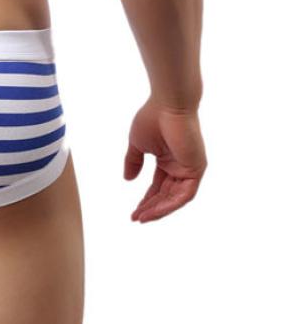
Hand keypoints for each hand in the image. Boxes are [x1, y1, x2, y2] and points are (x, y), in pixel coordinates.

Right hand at [124, 97, 206, 222]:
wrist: (168, 105)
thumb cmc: (153, 118)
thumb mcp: (137, 145)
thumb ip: (133, 162)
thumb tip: (128, 180)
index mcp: (169, 160)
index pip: (158, 186)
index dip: (146, 199)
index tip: (133, 211)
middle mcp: (181, 166)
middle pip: (166, 194)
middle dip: (151, 207)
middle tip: (136, 218)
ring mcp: (190, 169)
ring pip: (175, 198)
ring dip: (159, 209)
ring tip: (143, 218)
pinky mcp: (196, 170)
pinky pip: (184, 194)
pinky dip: (170, 204)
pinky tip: (155, 211)